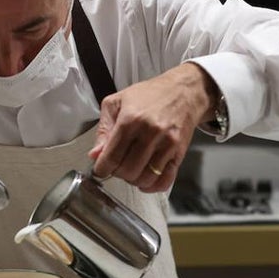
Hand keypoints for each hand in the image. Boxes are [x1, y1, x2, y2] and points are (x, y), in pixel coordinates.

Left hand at [89, 63, 216, 192]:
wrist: (183, 91)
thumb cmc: (149, 95)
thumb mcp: (117, 102)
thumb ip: (103, 129)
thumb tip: (95, 155)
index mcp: (130, 120)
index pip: (111, 157)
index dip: (101, 168)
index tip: (100, 169)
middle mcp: (150, 133)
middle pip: (128, 171)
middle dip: (117, 173)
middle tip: (117, 166)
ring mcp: (167, 144)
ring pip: (145, 178)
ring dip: (134, 180)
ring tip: (131, 169)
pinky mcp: (179, 153)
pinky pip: (165, 180)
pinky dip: (152, 186)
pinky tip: (145, 180)